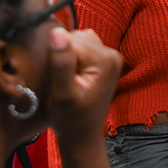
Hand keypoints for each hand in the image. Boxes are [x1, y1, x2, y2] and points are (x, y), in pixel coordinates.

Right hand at [46, 27, 122, 149]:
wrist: (82, 136)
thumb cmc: (71, 120)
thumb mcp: (63, 94)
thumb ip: (62, 63)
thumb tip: (58, 32)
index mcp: (105, 59)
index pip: (70, 40)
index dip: (56, 58)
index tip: (59, 80)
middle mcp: (111, 53)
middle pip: (73, 38)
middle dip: (61, 56)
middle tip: (62, 82)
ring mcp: (108, 55)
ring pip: (74, 41)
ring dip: (65, 57)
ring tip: (66, 80)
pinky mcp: (102, 60)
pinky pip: (79, 47)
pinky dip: (70, 57)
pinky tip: (70, 76)